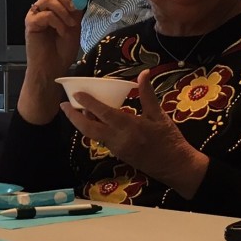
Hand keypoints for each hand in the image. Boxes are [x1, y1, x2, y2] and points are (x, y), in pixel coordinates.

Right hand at [25, 0, 82, 77]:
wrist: (53, 68)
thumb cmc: (62, 50)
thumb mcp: (75, 25)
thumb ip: (75, 9)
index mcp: (52, 7)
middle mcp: (41, 8)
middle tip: (75, 8)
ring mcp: (34, 16)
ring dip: (64, 11)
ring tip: (70, 25)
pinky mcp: (31, 24)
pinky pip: (46, 15)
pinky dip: (58, 22)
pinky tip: (62, 32)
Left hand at [60, 69, 208, 198]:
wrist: (176, 167)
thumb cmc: (169, 139)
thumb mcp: (159, 115)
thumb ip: (148, 94)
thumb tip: (144, 73)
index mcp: (128, 126)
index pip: (102, 113)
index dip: (87, 103)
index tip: (75, 94)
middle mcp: (117, 139)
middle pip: (87, 128)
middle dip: (73, 117)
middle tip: (63, 105)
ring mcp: (116, 148)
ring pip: (92, 135)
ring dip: (82, 123)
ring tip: (77, 109)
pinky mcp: (118, 154)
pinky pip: (100, 139)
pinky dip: (93, 128)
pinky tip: (94, 119)